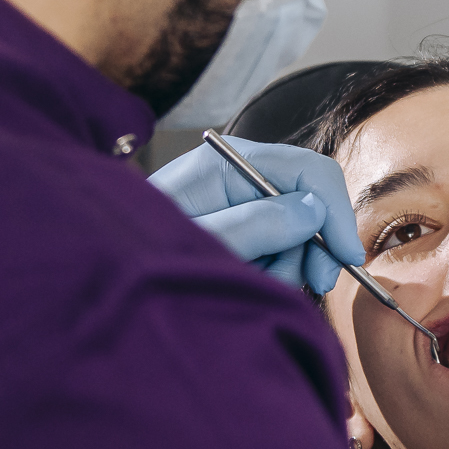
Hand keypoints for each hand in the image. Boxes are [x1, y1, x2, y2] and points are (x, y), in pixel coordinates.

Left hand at [147, 139, 364, 293]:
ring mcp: (237, 204)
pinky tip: (251, 281)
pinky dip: (274, 270)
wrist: (102, 277)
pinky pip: (276, 248)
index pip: (307, 169)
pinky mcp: (236, 230)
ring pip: (296, 232)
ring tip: (258, 283)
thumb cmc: (137, 255)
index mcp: (226, 165)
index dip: (334, 210)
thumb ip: (256, 224)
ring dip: (290, 264)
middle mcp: (236, 177)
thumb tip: (312, 210)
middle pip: (308, 201)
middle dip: (312, 245)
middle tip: (308, 282)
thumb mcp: (202, 242)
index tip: (346, 257)